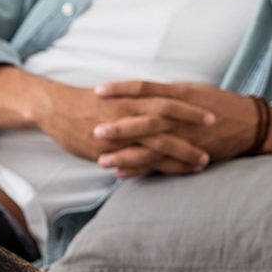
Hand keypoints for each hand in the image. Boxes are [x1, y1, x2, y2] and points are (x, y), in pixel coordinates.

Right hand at [34, 81, 215, 175]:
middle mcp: (127, 113)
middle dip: (193, 131)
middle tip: (217, 140)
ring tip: (203, 162)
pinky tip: (168, 174)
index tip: (212, 116)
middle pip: (167, 122)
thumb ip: (137, 102)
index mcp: (131, 98)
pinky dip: (152, 168)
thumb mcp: (115, 96)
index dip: (191, 109)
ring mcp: (118, 133)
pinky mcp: (106, 148)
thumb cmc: (86, 102)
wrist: (54, 108)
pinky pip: (134, 161)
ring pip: (156, 144)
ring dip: (181, 154)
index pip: (167, 101)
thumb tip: (160, 105)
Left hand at [95, 81, 271, 163]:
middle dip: (119, 127)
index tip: (97, 91)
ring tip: (101, 161)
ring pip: (151, 147)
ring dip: (125, 154)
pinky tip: (122, 173)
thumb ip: (163, 92)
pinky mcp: (191, 154)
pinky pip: (162, 164)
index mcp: (179, 94)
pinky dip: (141, 169)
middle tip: (94, 131)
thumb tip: (136, 92)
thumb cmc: (217, 104)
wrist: (250, 124)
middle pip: (145, 119)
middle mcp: (181, 115)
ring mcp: (186, 137)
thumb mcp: (191, 90)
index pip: (144, 88)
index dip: (121, 89)